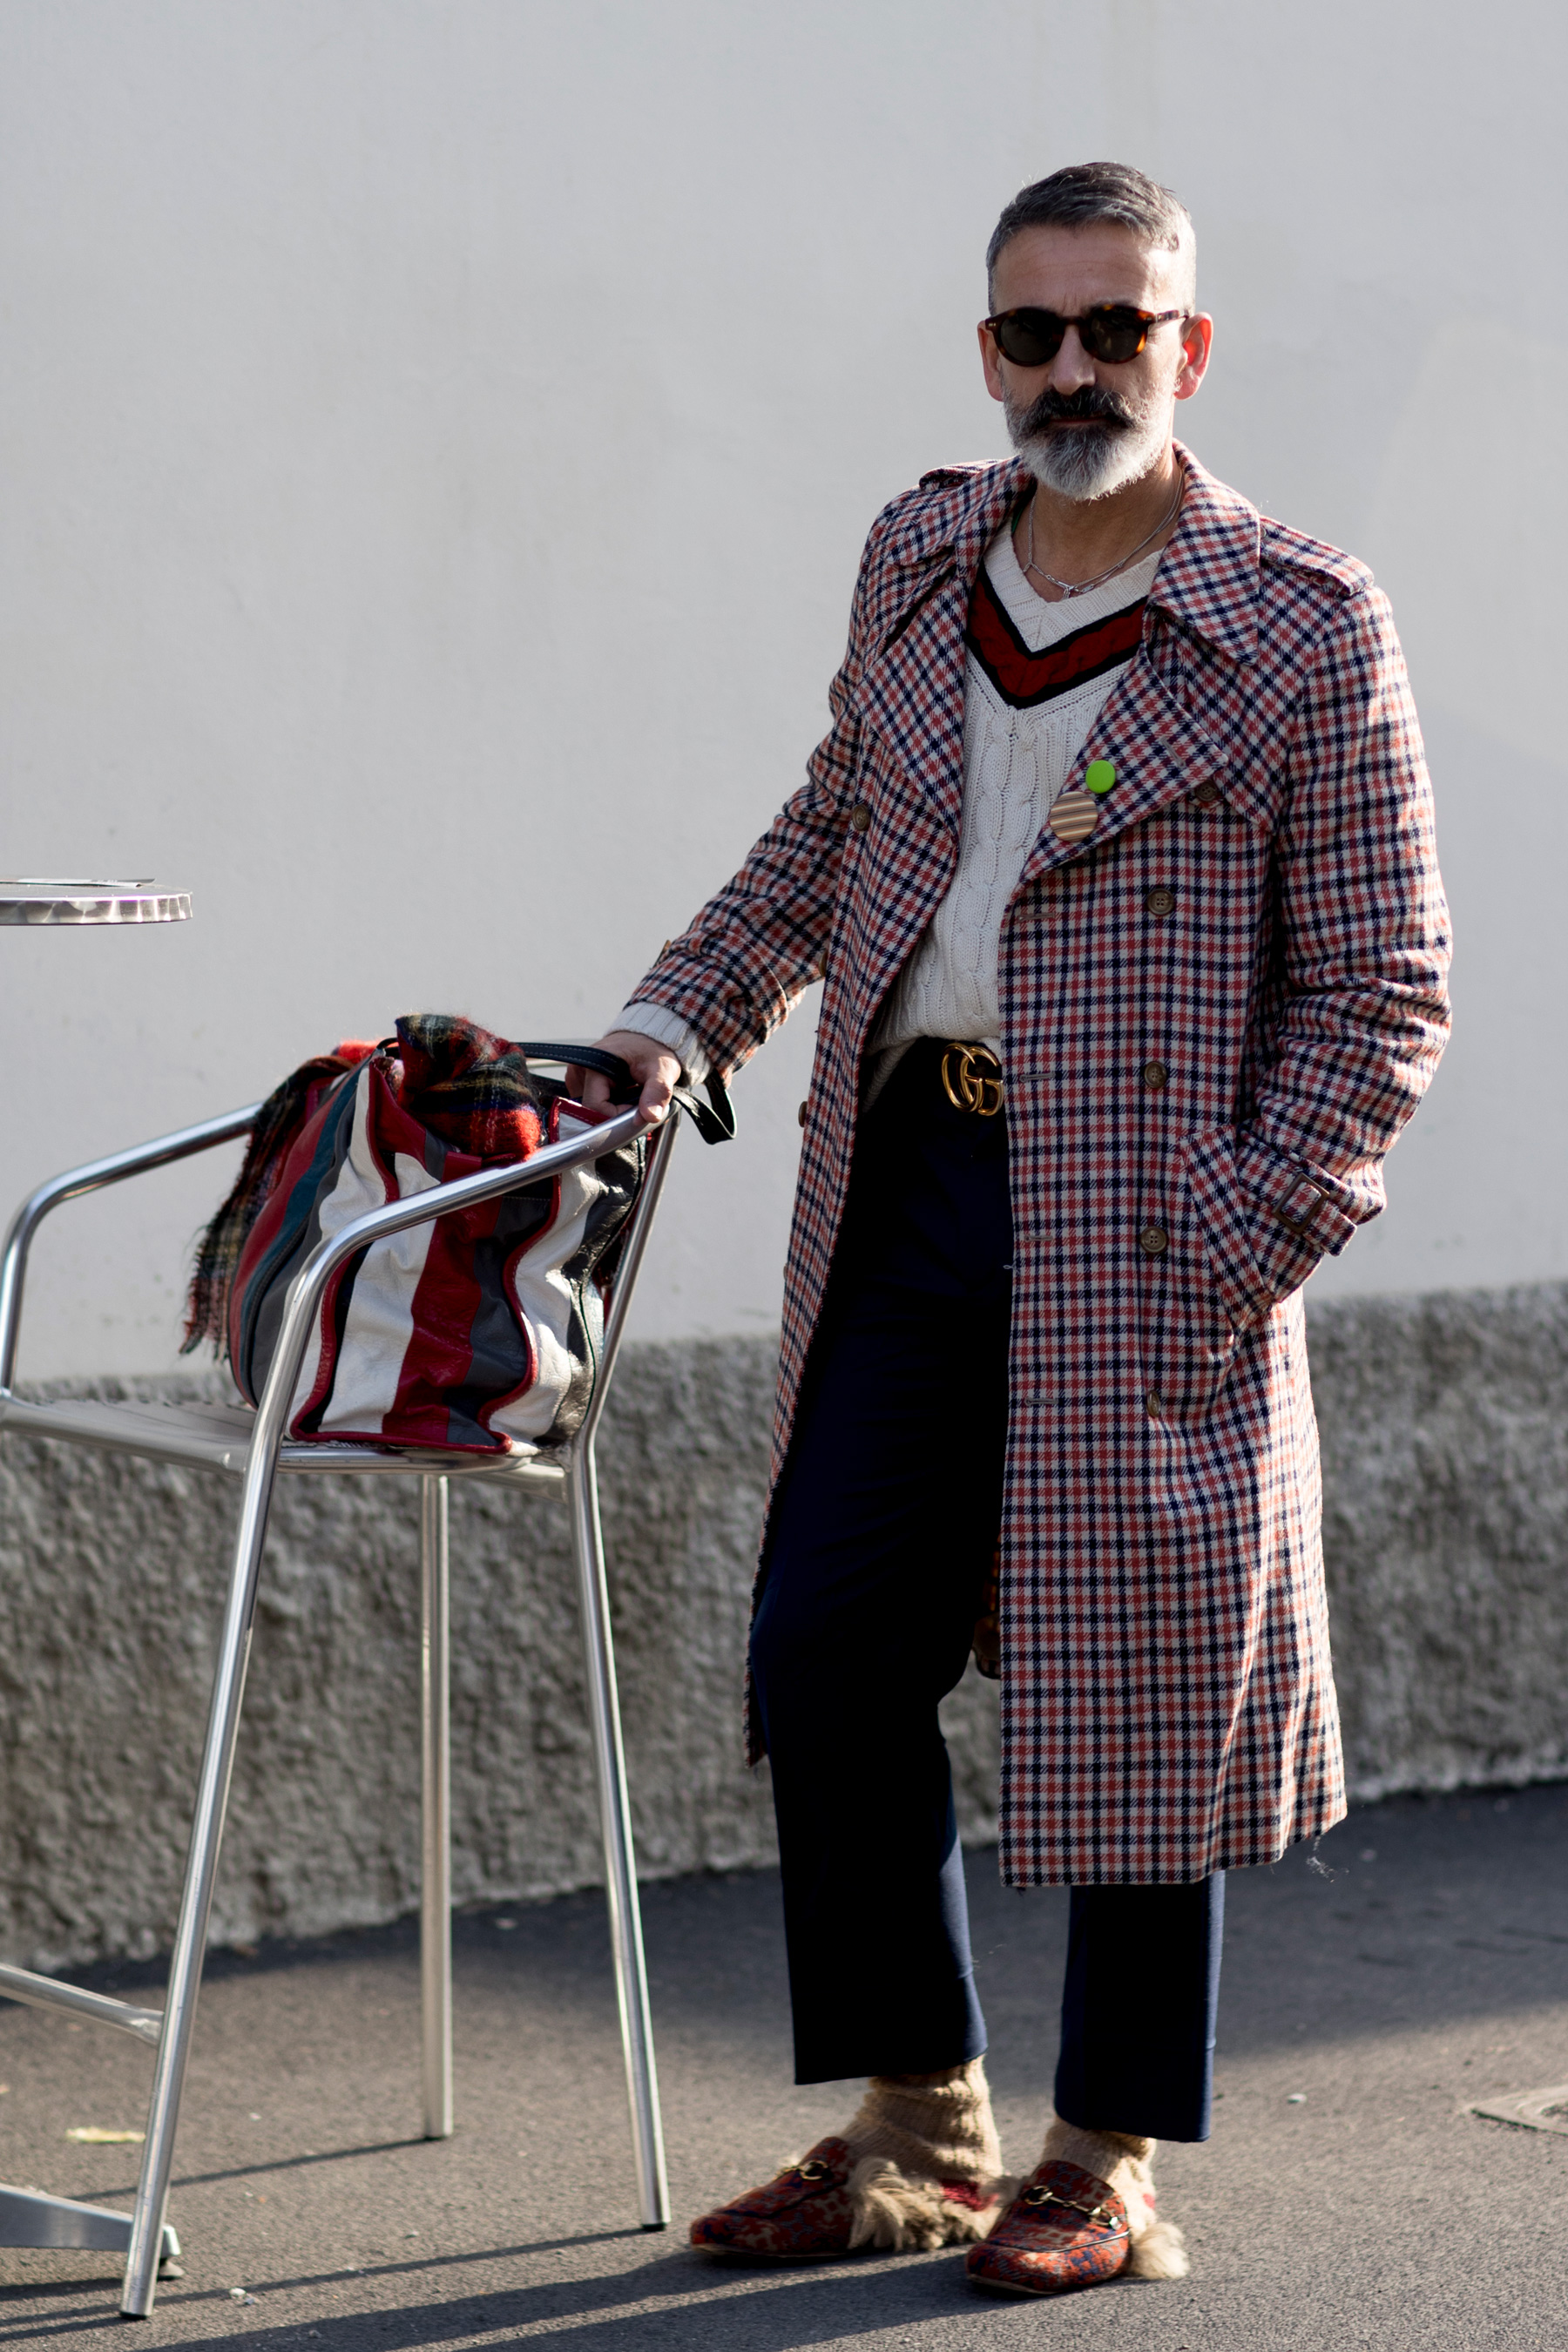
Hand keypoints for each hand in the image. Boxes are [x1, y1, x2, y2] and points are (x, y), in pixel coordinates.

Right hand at [568, 1031, 682, 1122]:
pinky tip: (624, 1096)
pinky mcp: (583, 1081)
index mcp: (594, 1065)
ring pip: (592, 1109)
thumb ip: (657, 1092)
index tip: (637, 1113)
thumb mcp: (662, 1069)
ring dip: (613, 1111)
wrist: (648, 1039)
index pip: (595, 1106)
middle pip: (592, 1109)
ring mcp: (579, 1076)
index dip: (617, 1116)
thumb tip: (650, 1116)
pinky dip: (610, 1105)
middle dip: (616, 1115)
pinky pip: (594, 1102)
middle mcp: (581, 1070)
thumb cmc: (653, 1049)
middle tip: (637, 1107)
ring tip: (632, 1098)